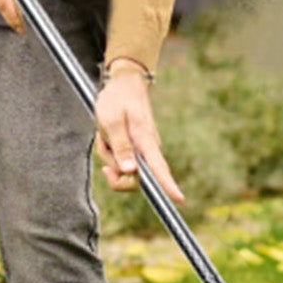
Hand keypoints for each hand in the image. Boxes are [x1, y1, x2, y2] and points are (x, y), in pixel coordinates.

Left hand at [94, 67, 183, 202]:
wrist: (124, 83)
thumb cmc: (117, 99)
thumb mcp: (112, 121)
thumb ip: (121, 146)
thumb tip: (131, 171)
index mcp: (145, 141)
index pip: (159, 168)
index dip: (168, 185)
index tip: (179, 199)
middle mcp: (148, 149)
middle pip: (134, 179)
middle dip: (114, 171)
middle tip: (103, 146)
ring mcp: (143, 150)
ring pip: (123, 170)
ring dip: (108, 155)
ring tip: (105, 133)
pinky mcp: (136, 150)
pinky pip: (120, 161)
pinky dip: (109, 152)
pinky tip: (107, 135)